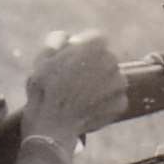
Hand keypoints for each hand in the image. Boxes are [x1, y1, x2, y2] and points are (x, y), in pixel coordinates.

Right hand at [19, 29, 125, 152]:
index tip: (70, 62)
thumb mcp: (42, 58)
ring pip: (110, 79)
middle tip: (73, 82)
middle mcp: (112, 61)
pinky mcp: (121, 104)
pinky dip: (102, 103)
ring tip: (79, 97)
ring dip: (98, 85)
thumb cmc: (44, 89)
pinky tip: (86, 108)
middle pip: (104, 59)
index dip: (81, 50)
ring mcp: (119, 84)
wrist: (52, 125)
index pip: (95, 40)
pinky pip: (113, 99)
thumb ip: (56, 40)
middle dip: (92, 67)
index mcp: (95, 45)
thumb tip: (67, 37)